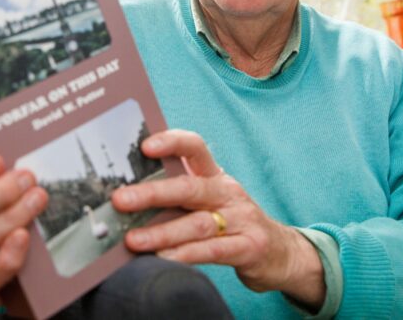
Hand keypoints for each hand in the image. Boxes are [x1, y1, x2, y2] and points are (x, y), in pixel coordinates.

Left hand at [111, 130, 324, 307]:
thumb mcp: (210, 201)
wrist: (281, 253)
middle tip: (121, 199)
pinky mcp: (249, 248)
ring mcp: (242, 220)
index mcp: (216, 176)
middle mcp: (229, 193)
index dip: (172, 142)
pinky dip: (187, 255)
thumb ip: (179, 195)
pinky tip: (164, 259)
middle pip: (190, 187)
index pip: (196, 148)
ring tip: (133, 240)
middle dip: (153, 193)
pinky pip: (214, 251)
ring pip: (198, 223)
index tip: (144, 146)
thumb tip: (128, 192)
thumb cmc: (232, 224)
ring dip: (162, 232)